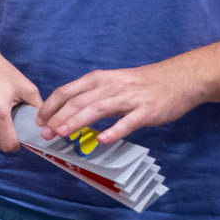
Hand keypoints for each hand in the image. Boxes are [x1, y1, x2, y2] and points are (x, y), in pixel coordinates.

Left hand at [38, 60, 202, 145]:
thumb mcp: (113, 82)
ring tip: (62, 133)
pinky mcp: (146, 111)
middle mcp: (110, 86)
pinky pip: (128, 122)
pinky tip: (102, 140)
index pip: (67, 91)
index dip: (51, 106)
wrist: (179, 79)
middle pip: (78, 101)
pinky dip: (114, 131)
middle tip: (45, 133)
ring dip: (77, 121)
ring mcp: (129, 98)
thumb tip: (68, 113)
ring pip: (97, 109)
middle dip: (58, 117)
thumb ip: (92, 95)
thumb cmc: (142, 83)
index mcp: (99, 79)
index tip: (39, 120)